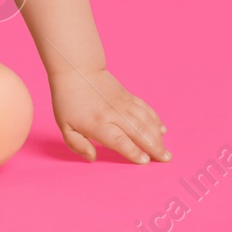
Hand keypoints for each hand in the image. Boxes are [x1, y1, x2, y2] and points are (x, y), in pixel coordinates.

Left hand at [51, 67, 169, 163]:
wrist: (76, 69)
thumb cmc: (68, 100)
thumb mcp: (65, 126)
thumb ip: (78, 145)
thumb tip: (93, 158)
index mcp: (98, 124)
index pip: (120, 141)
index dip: (133, 152)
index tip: (144, 161)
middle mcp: (113, 114)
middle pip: (138, 132)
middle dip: (154, 147)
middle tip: (165, 159)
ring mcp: (123, 104)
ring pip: (145, 121)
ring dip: (157, 136)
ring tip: (166, 150)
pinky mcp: (128, 96)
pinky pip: (145, 109)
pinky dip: (155, 119)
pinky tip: (162, 130)